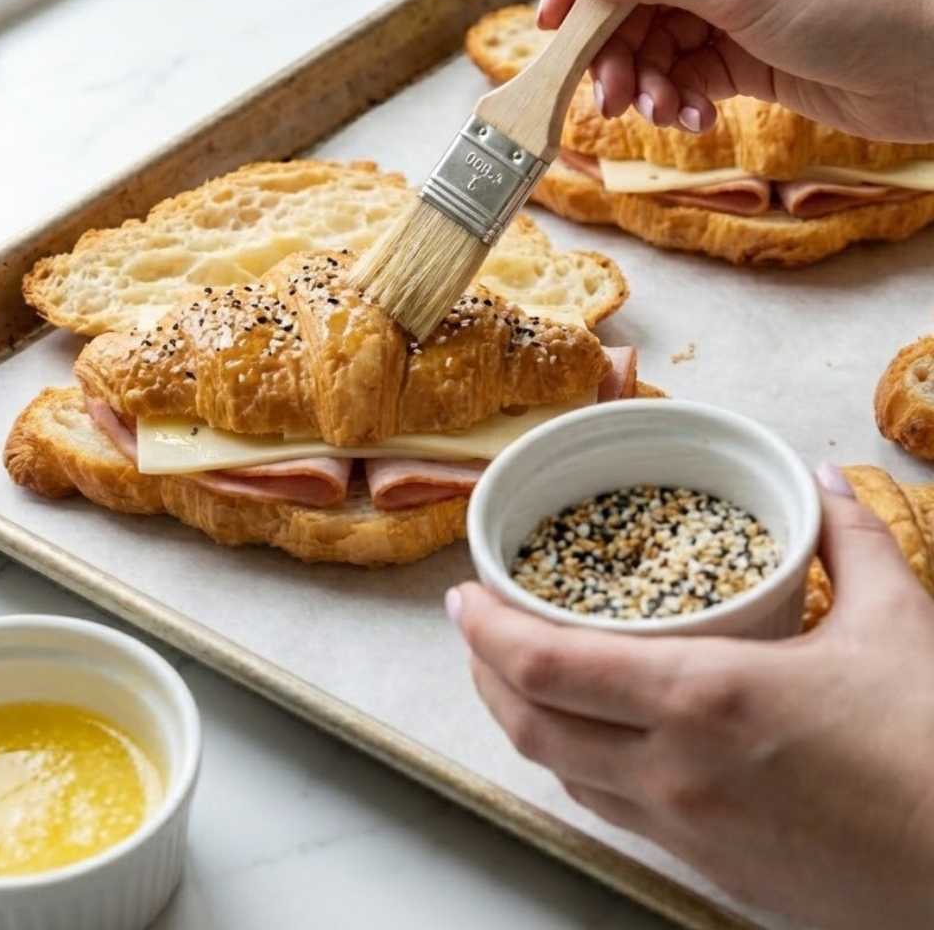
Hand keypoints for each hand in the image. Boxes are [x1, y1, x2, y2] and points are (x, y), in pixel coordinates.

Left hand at [446, 465, 933, 929]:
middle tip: (476, 632)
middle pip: (528, 723)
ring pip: (562, 772)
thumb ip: (849, 540)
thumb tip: (823, 481)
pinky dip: (579, 767)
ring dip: (524, 721)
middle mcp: (673, 769)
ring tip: (520, 678)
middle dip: (483, 674)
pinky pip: (611, 812)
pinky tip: (594, 739)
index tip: (462, 597)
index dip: (483, 630)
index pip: (543, 665)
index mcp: (703, 697)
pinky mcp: (709, 870)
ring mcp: (685, 830)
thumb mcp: (898, 623)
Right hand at [537, 0, 933, 142]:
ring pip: (652, 40)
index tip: (553, 23)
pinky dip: (676, 98)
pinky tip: (691, 120)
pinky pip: (681, 73)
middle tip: (606, 96)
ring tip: (659, 113)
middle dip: (615, 48)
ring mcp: (728, 0)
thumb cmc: (853, 2)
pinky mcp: (739, 50)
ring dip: (645, 82)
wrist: (933, 68)